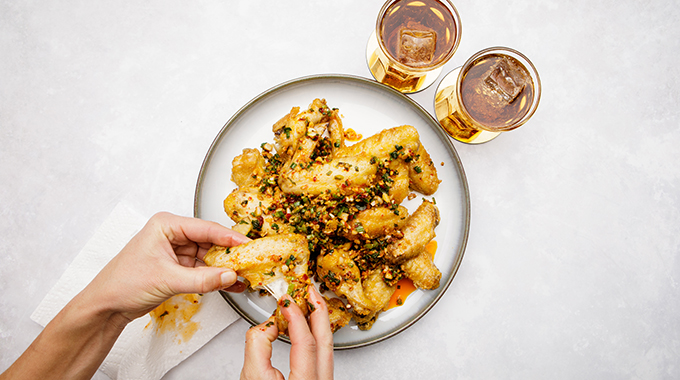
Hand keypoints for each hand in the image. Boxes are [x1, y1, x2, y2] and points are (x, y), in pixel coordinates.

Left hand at [83, 212, 249, 321]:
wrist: (106, 306)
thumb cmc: (122, 283)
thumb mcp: (167, 279)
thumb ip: (202, 279)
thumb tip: (228, 275)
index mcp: (166, 225)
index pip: (206, 228)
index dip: (229, 238)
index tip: (248, 245)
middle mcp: (172, 234)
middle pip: (210, 241)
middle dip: (229, 254)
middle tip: (249, 262)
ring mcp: (175, 251)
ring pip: (209, 256)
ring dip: (224, 268)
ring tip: (243, 275)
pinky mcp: (178, 268)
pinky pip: (203, 270)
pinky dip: (216, 277)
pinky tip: (230, 283)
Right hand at [241, 286, 333, 379]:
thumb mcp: (252, 376)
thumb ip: (259, 346)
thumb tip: (269, 323)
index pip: (306, 343)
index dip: (297, 318)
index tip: (287, 302)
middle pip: (326, 340)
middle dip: (318, 311)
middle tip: (309, 292)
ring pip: (327, 346)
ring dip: (317, 321)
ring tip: (308, 303)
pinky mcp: (319, 379)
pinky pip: (323, 352)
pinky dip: (315, 334)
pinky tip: (306, 324)